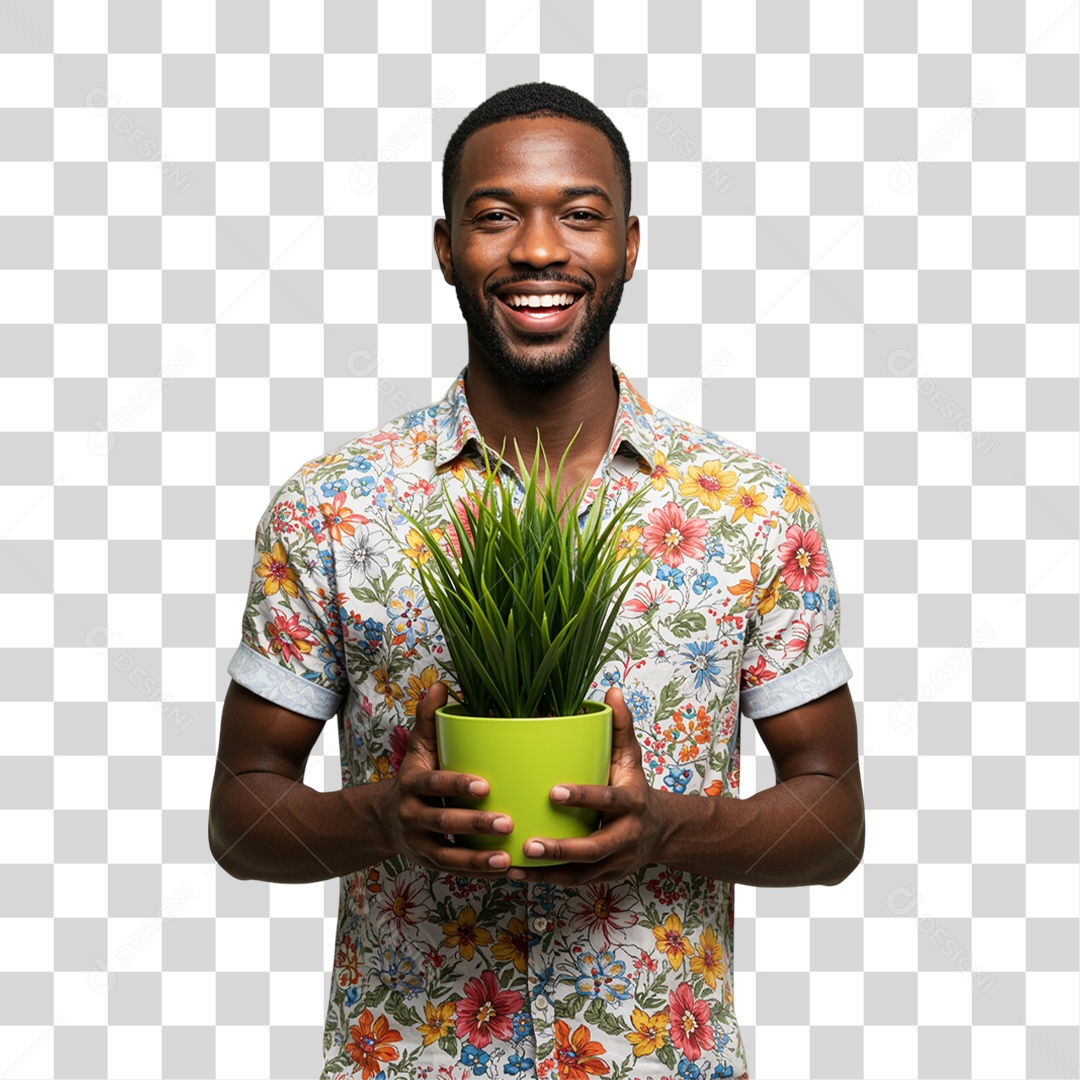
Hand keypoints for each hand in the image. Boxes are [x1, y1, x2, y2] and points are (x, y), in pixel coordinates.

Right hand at [380, 681, 514, 875]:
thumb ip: (429, 718)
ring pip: (448, 855)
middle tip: (507, 823)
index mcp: (411, 784)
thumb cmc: (415, 776)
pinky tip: (504, 869)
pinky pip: (454, 871)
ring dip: (478, 858)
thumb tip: (440, 685)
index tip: (485, 786)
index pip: (433, 785)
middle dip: (475, 824)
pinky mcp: (430, 863)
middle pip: (443, 822)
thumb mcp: (418, 747)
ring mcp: (419, 843)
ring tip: (507, 857)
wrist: (384, 820)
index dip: (456, 785)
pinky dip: (477, 872)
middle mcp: (412, 816)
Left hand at [506, 687, 671, 884]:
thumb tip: (611, 691)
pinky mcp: (603, 877)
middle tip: (528, 842)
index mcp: (632, 803)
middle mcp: (627, 836)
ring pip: (581, 873)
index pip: (608, 801)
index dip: (583, 797)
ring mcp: (616, 861)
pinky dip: (546, 880)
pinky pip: (573, 882)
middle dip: (561, 848)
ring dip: (548, 871)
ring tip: (516, 863)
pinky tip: (518, 874)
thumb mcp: (631, 756)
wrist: (661, 831)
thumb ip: (620, 725)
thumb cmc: (635, 786)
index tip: (553, 792)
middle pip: (595, 848)